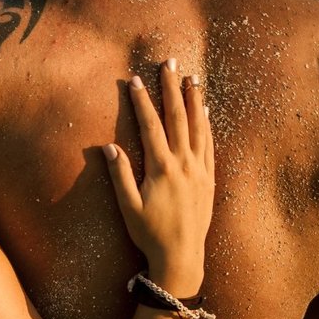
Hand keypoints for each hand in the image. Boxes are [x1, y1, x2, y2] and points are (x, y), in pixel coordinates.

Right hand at [103, 59, 214, 294]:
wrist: (181, 256)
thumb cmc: (150, 234)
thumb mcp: (128, 208)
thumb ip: (120, 176)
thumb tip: (109, 148)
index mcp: (162, 168)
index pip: (151, 126)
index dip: (141, 101)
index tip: (134, 80)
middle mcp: (184, 163)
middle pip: (177, 117)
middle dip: (171, 88)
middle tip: (169, 62)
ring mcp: (199, 169)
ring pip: (198, 126)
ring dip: (193, 100)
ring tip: (190, 78)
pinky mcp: (209, 179)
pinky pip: (209, 144)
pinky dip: (206, 125)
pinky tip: (204, 112)